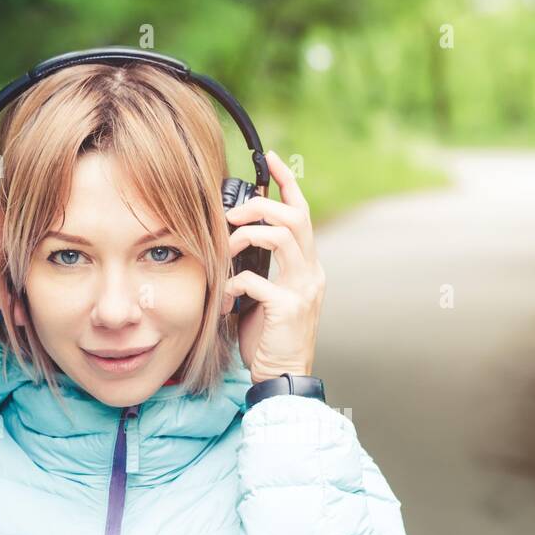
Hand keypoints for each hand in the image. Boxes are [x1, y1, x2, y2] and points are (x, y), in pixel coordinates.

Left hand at [223, 150, 323, 383]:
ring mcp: (303, 289)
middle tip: (232, 214)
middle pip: (295, 217)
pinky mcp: (288, 308)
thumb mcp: (265, 296)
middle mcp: (311, 273)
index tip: (272, 158)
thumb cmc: (269, 338)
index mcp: (307, 266)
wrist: (283, 376)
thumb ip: (258, 269)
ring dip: (245, 236)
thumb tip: (231, 241)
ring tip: (225, 251)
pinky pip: (256, 280)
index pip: (302, 214)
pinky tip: (223, 303)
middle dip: (261, 206)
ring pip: (279, 237)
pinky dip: (233, 285)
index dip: (288, 183)